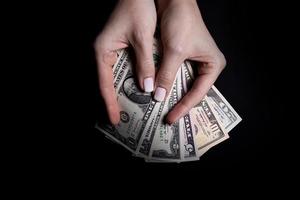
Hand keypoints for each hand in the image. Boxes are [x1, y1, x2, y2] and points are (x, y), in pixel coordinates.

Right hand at [94, 0, 156, 123]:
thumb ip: (145, 63)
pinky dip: (128, 81)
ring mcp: (110, 50)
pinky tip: (137, 89)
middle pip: (107, 83)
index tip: (115, 119)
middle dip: (114, 100)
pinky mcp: (119, 48)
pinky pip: (122, 69)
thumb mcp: (143, 37)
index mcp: (103, 50)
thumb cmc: (138, 8)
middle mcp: (103, 52)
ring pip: (114, 77)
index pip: (105, 83)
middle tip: (123, 118)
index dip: (110, 102)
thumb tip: (148, 88)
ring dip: (121, 92)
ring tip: (130, 109)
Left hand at [155, 0, 225, 123]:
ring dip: (173, 95)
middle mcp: (207, 65)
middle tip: (167, 118)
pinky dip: (168, 83)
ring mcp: (196, 62)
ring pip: (184, 85)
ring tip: (162, 110)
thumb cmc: (182, 22)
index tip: (171, 118)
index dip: (184, 107)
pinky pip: (177, 76)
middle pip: (193, 91)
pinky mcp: (184, 58)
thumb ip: (167, 75)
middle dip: (180, 104)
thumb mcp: (174, 51)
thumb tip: (158, 97)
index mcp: (213, 65)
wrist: (174, 1)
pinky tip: (159, 93)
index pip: (198, 93)